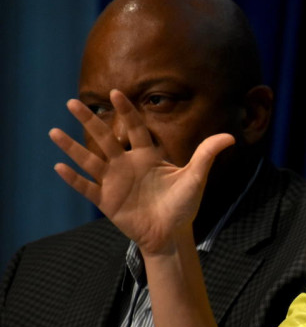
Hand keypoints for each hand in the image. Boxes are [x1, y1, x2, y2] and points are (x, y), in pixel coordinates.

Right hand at [49, 89, 234, 254]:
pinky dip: (74, 179)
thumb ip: (207, 155)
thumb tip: (231, 136)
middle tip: (72, 102)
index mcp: (148, 156)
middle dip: (89, 121)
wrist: (172, 234)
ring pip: (90, 160)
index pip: (135, 128)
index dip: (126, 111)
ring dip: (72, 147)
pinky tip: (59, 166)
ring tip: (53, 131)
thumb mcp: (196, 178)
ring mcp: (115, 183)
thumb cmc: (184, 205)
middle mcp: (128, 165)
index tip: (116, 92)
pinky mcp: (108, 201)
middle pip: (105, 138)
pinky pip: (87, 188)